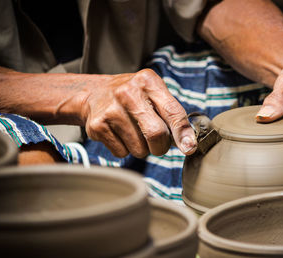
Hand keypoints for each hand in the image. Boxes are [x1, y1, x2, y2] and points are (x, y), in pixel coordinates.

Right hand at [81, 69, 196, 157]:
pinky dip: (125, 149)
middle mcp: (128, 93)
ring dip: (141, 148)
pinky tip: (119, 134)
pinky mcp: (97, 126)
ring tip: (133, 132)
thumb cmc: (132, 96)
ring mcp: (111, 110)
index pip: (172, 111)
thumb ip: (172, 113)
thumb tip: (188, 143)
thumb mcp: (152, 92)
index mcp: (148, 81)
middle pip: (156, 134)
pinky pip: (122, 152)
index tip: (189, 148)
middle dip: (161, 147)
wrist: (93, 94)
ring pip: (139, 148)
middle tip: (157, 143)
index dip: (182, 132)